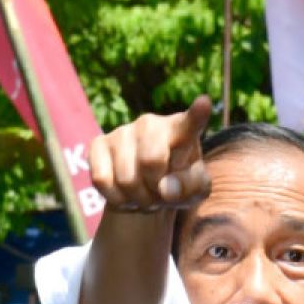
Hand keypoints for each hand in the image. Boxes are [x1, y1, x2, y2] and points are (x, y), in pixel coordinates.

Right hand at [89, 95, 212, 212]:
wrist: (144, 189)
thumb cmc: (175, 184)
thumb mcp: (195, 190)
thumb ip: (192, 187)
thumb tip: (167, 188)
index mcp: (180, 130)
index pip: (191, 123)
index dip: (197, 115)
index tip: (205, 104)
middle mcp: (150, 124)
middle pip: (151, 161)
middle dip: (155, 190)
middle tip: (159, 196)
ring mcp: (122, 131)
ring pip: (126, 178)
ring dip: (137, 199)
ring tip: (144, 196)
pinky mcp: (98, 144)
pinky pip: (103, 180)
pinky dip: (116, 198)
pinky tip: (124, 194)